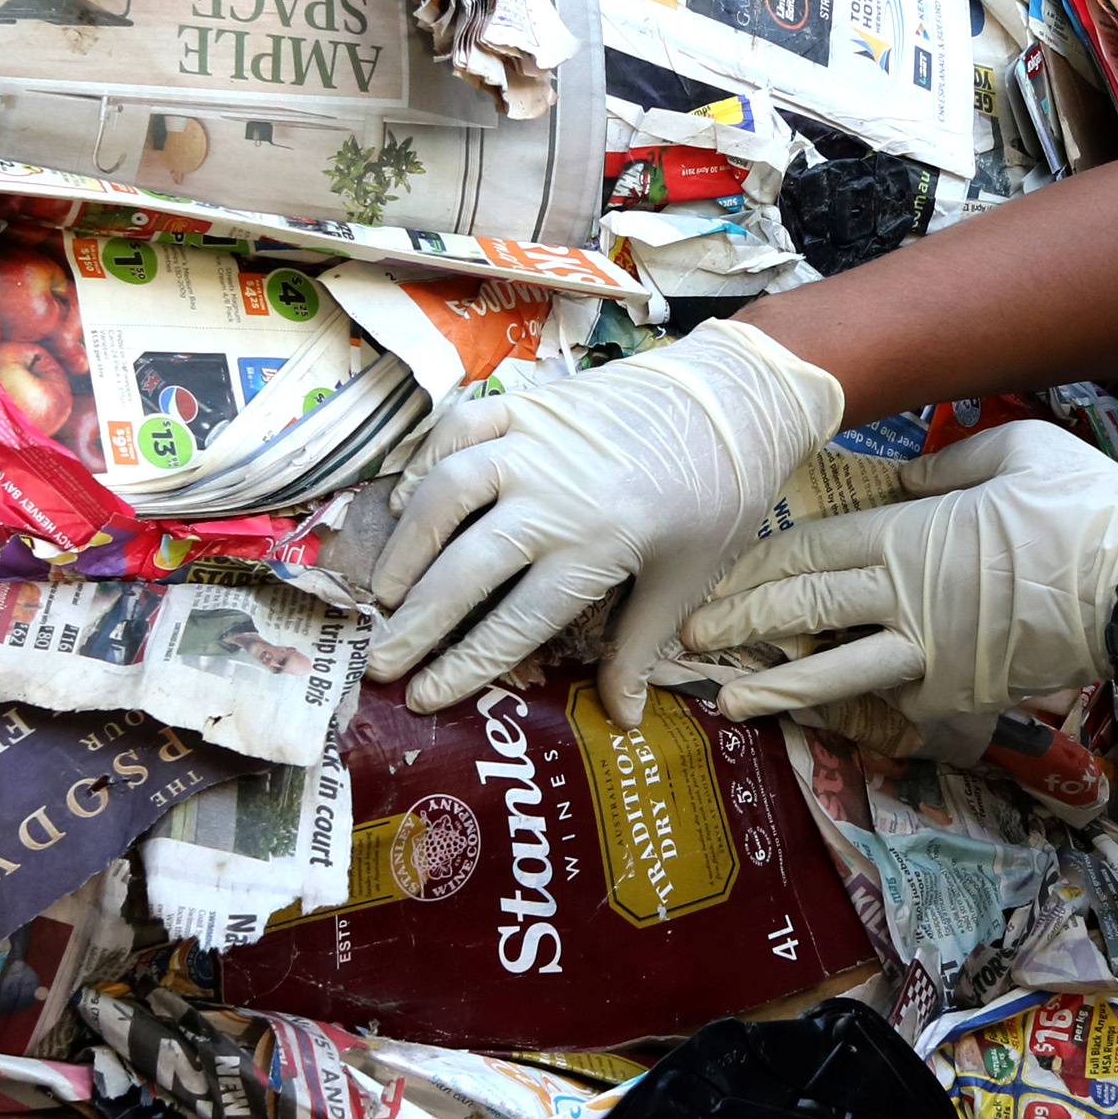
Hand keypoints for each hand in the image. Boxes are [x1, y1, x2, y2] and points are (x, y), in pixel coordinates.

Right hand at [367, 319, 845, 720]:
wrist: (735, 399)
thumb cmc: (718, 496)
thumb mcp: (685, 580)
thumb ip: (640, 648)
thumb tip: (624, 720)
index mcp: (596, 548)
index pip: (513, 622)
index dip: (463, 666)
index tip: (422, 696)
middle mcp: (553, 496)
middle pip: (464, 568)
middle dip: (417, 622)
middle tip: (382, 660)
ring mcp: (534, 443)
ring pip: (446, 492)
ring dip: (409, 544)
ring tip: (389, 590)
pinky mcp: (529, 403)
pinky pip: (458, 429)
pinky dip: (425, 460)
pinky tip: (408, 498)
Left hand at [681, 420, 1117, 726]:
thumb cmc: (1084, 510)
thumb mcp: (1018, 450)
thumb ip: (950, 462)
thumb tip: (907, 479)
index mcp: (908, 533)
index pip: (810, 549)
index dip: (757, 565)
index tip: (717, 577)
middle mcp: (903, 597)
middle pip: (803, 610)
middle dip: (740, 625)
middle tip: (691, 641)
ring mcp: (927, 653)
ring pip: (834, 672)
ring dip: (776, 689)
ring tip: (730, 704)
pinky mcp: (957, 694)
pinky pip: (899, 698)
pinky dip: (866, 705)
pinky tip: (835, 714)